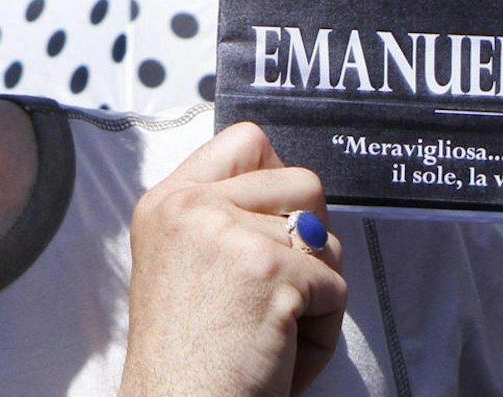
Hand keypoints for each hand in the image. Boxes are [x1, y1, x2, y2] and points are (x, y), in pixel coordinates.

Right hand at [122, 122, 347, 396]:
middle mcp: (190, 206)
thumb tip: (302, 206)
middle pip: (303, 182)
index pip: (247, 141)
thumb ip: (225, 220)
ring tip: (275, 330)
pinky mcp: (267, 269)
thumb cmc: (190, 361)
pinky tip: (281, 353)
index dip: (278, 181)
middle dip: (309, 243)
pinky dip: (322, 330)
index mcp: (167, 202)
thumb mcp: (183, 265)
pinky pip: (335, 288)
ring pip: (327, 238)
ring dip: (317, 291)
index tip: (271, 232)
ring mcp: (227, 232)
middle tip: (277, 293)